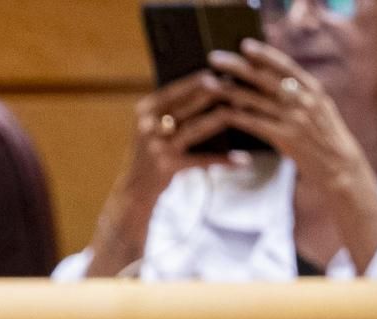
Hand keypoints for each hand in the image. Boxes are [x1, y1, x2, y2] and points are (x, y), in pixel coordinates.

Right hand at [84, 70, 237, 275]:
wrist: (134, 190)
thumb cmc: (152, 152)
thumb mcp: (154, 126)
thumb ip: (171, 108)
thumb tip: (208, 83)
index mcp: (143, 111)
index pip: (174, 90)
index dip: (197, 80)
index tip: (220, 70)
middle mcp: (147, 127)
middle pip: (186, 106)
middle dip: (213, 95)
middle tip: (236, 85)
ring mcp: (156, 148)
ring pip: (195, 129)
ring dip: (220, 120)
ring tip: (242, 113)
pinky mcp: (166, 167)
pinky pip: (200, 160)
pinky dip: (222, 160)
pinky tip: (242, 159)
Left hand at [208, 39, 376, 266]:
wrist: (339, 167)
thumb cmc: (323, 138)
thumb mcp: (317, 109)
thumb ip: (298, 94)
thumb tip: (269, 79)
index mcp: (314, 90)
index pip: (286, 66)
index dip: (265, 55)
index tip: (245, 45)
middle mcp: (306, 101)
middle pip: (266, 79)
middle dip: (238, 67)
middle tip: (215, 58)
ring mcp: (297, 119)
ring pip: (256, 100)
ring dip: (229, 90)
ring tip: (208, 84)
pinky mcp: (287, 138)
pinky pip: (256, 123)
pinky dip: (238, 116)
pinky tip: (221, 111)